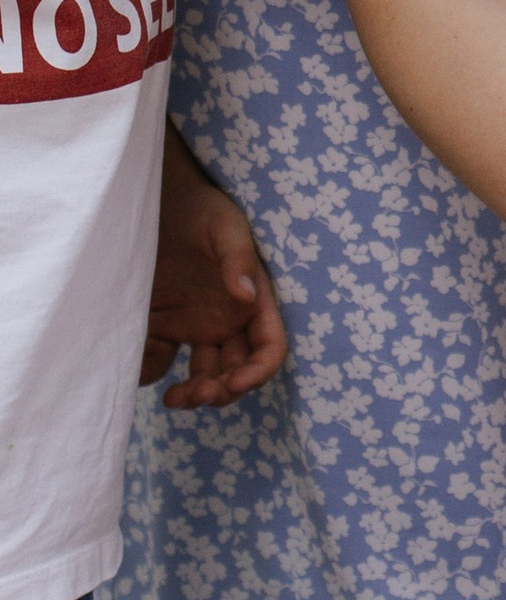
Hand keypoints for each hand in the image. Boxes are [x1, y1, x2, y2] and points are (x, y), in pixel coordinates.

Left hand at [145, 132, 288, 409]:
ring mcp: (194, 325)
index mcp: (254, 300)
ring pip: (204, 374)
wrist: (155, 201)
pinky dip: (153, 374)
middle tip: (197, 394)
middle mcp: (228, 319)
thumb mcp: (226, 227)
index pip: (269, 348)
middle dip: (223, 391)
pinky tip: (142, 370)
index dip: (257, 372)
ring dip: (196, 394)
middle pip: (237, 370)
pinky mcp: (160, 325)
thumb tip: (246, 296)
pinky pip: (161, 360)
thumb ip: (238, 259)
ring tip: (174, 398)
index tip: (232, 384)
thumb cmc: (201, 209)